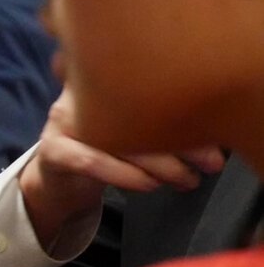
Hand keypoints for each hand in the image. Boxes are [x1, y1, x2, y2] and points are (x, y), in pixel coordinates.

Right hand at [18, 89, 225, 250]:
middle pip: (133, 113)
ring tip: (189, 180)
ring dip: (160, 163)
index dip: (185, 112)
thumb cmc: (104, 150)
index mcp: (101, 81)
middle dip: (180, 142)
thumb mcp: (132, 132)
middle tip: (211, 164)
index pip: (147, 90)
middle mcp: (79, 94)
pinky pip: (90, 160)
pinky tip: (148, 185)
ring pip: (115, 138)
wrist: (58, 179)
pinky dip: (122, 174)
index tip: (215, 137)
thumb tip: (212, 134)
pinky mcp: (52, 150)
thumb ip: (161, 125)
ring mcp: (62, 120)